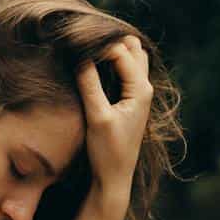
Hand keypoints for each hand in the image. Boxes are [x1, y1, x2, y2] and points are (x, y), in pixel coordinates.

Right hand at [75, 36, 152, 197]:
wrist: (114, 177)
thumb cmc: (108, 150)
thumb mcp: (97, 116)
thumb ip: (90, 84)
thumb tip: (81, 56)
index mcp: (140, 90)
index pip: (121, 52)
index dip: (99, 46)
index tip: (76, 45)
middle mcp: (144, 88)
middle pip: (131, 48)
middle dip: (109, 42)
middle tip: (83, 42)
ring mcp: (138, 93)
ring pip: (131, 57)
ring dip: (113, 50)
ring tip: (88, 50)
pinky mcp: (130, 99)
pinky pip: (125, 70)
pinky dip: (112, 62)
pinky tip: (94, 64)